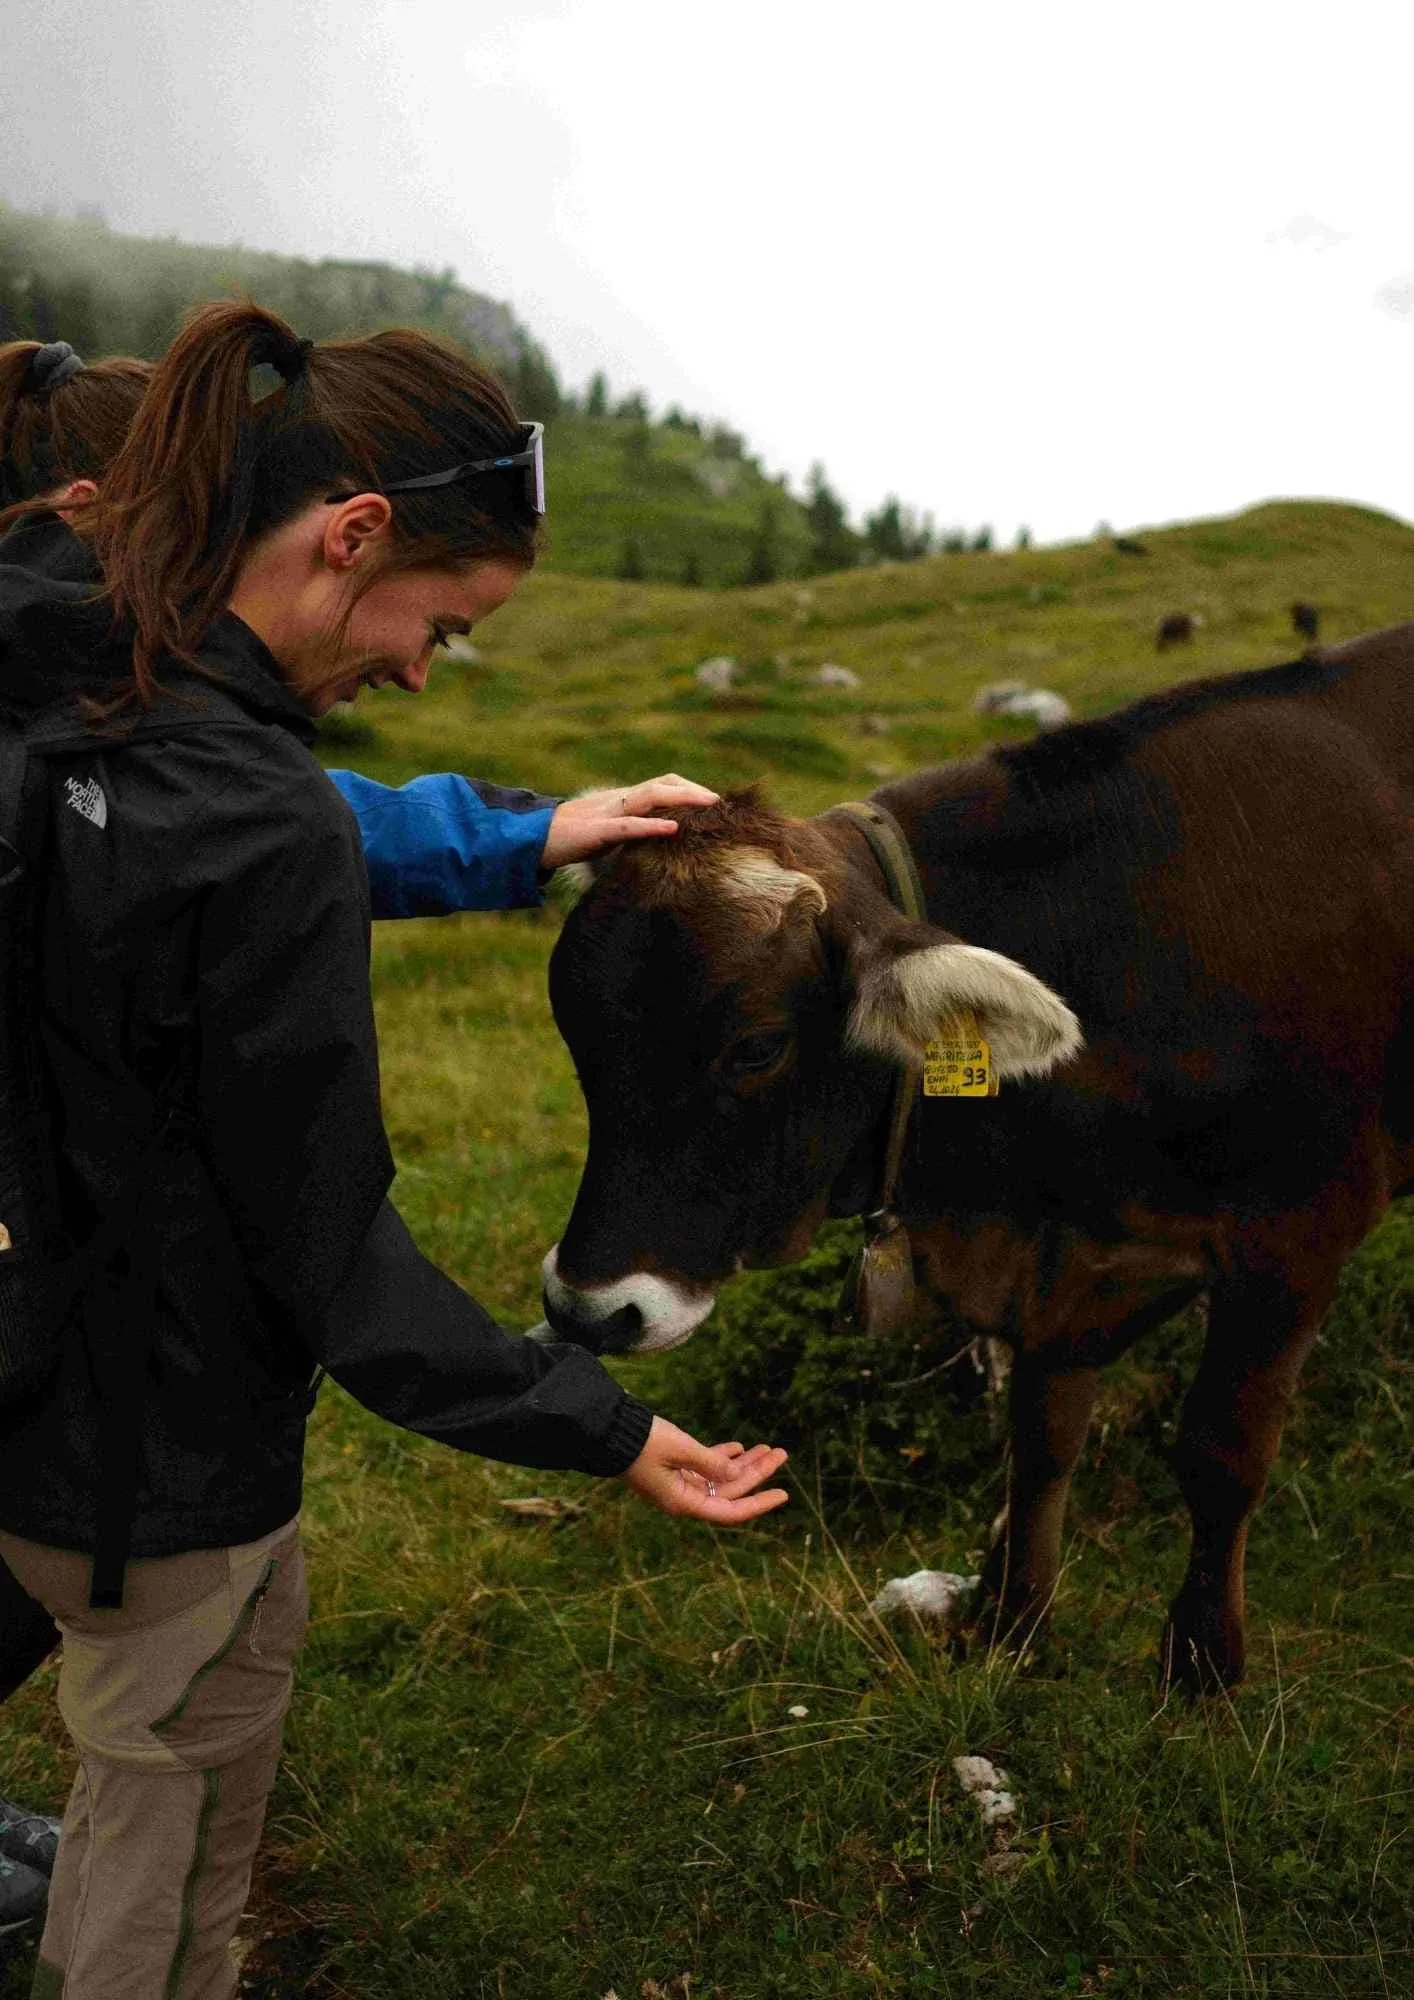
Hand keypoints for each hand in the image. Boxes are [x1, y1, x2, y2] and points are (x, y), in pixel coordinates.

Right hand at [540, 775, 720, 869]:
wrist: (531, 840)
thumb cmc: (569, 839)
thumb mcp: (608, 835)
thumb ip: (631, 833)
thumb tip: (657, 842)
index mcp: (623, 800)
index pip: (662, 785)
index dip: (688, 789)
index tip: (712, 802)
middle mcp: (619, 800)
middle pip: (663, 784)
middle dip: (693, 790)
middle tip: (719, 803)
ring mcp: (608, 812)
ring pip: (650, 796)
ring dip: (682, 798)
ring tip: (707, 805)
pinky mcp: (596, 831)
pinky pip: (628, 825)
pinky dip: (652, 824)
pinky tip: (673, 828)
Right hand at [622, 1417, 788, 1524]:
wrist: (607, 1432)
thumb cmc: (641, 1443)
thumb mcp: (680, 1450)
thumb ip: (711, 1462)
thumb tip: (737, 1471)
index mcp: (684, 1502)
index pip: (730, 1511)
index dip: (759, 1503)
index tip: (784, 1493)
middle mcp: (684, 1497)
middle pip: (730, 1490)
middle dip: (757, 1473)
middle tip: (781, 1453)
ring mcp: (679, 1483)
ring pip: (721, 1477)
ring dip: (744, 1463)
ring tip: (768, 1448)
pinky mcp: (673, 1468)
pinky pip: (705, 1467)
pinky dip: (722, 1457)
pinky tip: (739, 1447)